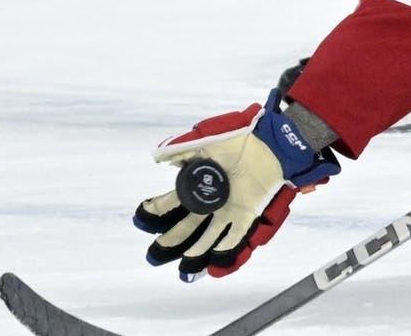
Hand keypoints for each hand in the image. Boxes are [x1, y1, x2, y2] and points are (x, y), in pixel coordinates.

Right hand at [133, 91, 338, 281]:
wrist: (269, 142)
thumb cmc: (237, 138)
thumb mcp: (206, 140)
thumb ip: (181, 147)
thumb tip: (157, 157)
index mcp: (196, 184)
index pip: (171, 203)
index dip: (156, 212)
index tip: (141, 219)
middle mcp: (210, 202)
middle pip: (186, 227)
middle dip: (170, 242)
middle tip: (153, 256)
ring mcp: (228, 210)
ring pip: (208, 238)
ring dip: (196, 254)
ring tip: (183, 271)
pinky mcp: (248, 214)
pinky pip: (236, 236)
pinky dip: (226, 250)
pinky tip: (214, 265)